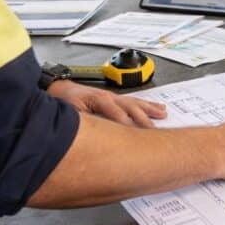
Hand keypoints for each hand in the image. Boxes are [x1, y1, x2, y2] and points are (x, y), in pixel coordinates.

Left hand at [47, 80, 165, 127]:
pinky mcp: (117, 99)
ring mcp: (115, 97)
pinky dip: (149, 106)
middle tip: (154, 130)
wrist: (62, 89)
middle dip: (144, 119)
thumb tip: (94, 135)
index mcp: (100, 100)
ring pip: (136, 104)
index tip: (137, 135)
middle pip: (131, 108)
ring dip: (150, 110)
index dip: (127, 124)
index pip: (117, 114)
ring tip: (163, 114)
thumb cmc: (66, 102)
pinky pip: (136, 102)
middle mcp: (110, 97)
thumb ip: (84, 123)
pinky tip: (159, 109)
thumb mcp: (71, 113)